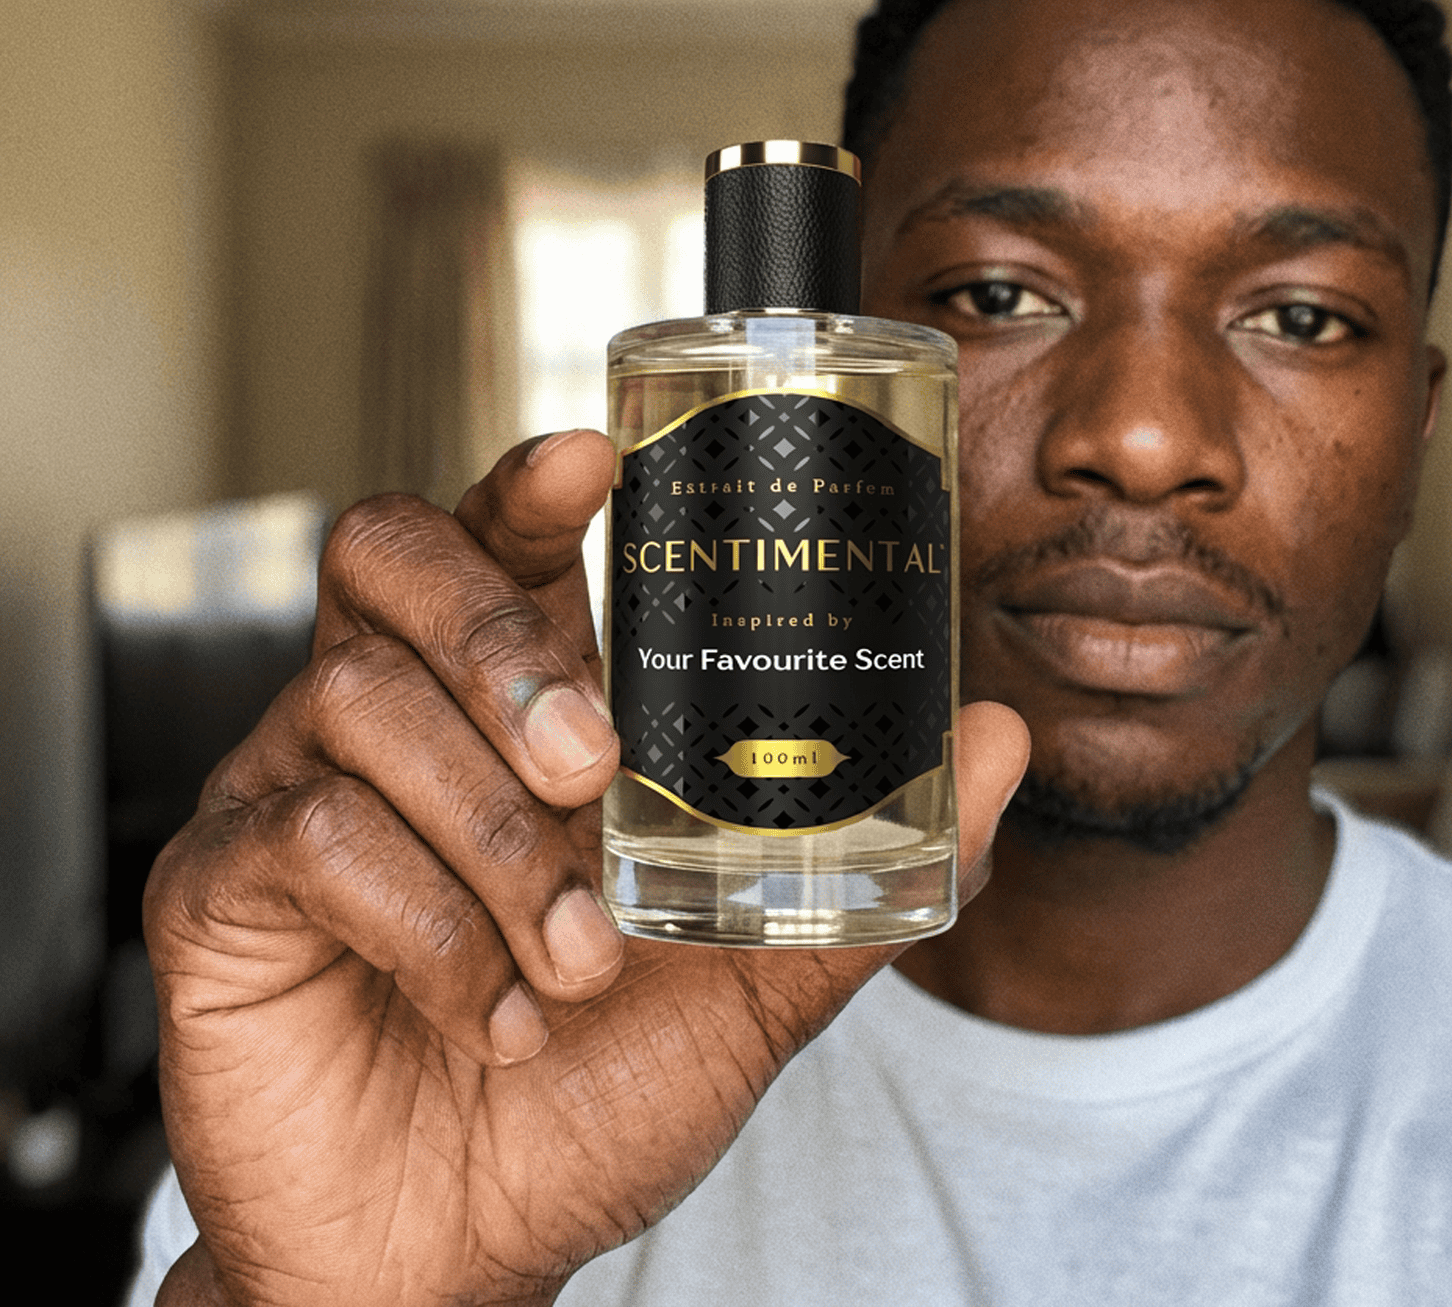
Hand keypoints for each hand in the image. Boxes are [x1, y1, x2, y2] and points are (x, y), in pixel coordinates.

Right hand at [146, 431, 1028, 1306]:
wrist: (456, 1248)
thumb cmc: (590, 1088)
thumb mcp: (742, 975)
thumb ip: (857, 865)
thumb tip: (999, 741)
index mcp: (504, 706)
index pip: (489, 538)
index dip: (526, 482)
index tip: (594, 458)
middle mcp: (388, 718)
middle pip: (391, 560)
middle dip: (500, 643)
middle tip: (593, 763)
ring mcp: (290, 786)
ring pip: (360, 706)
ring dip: (494, 837)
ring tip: (576, 953)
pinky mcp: (217, 883)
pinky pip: (309, 838)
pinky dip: (431, 927)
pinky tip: (498, 1011)